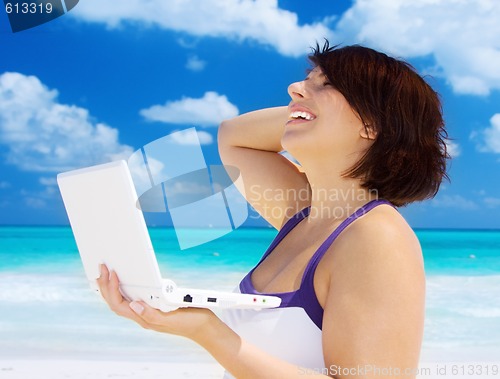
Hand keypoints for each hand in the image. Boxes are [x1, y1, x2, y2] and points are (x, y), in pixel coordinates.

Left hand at [96, 264, 217, 341]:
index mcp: (144, 319)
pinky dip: (124, 289)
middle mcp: (142, 316)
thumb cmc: (189, 322)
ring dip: (111, 287)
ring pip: (122, 301)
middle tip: (101, 268)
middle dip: (105, 286)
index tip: (112, 273)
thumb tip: (133, 305)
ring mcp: (147, 311)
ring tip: (105, 273)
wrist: (204, 326)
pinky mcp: (155, 306)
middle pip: (116, 302)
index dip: (112, 289)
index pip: (119, 305)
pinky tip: (123, 281)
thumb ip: (151, 314)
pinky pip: (132, 298)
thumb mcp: (170, 318)